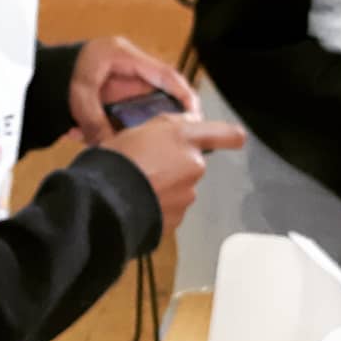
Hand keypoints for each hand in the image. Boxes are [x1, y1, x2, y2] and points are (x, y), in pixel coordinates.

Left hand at [69, 36, 198, 145]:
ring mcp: (123, 80)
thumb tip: (112, 146)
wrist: (40, 77)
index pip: (165, 74)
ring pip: (149, 103)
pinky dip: (134, 125)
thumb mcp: (79, 97)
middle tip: (180, 135)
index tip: (194, 114)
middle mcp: (128, 67)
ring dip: (151, 122)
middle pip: (162, 90)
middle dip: (171, 114)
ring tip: (158, 142)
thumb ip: (96, 122)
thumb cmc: (57, 75)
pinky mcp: (117, 93)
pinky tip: (132, 139)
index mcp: (123, 56)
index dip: (184, 95)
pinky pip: (134, 111)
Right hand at [104, 114, 245, 232]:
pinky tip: (140, 200)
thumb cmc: (116, 163)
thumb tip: (186, 122)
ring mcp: (187, 195)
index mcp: (184, 139)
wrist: (104, 202)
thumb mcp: (137, 129)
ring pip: (181, 186)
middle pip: (193, 162)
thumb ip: (168, 125)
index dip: (231, 136)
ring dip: (166, 185)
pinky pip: (172, 208)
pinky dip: (160, 205)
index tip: (236, 138)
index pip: (225, 134)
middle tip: (148, 164)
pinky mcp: (178, 218)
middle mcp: (193, 166)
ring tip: (138, 185)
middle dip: (176, 164)